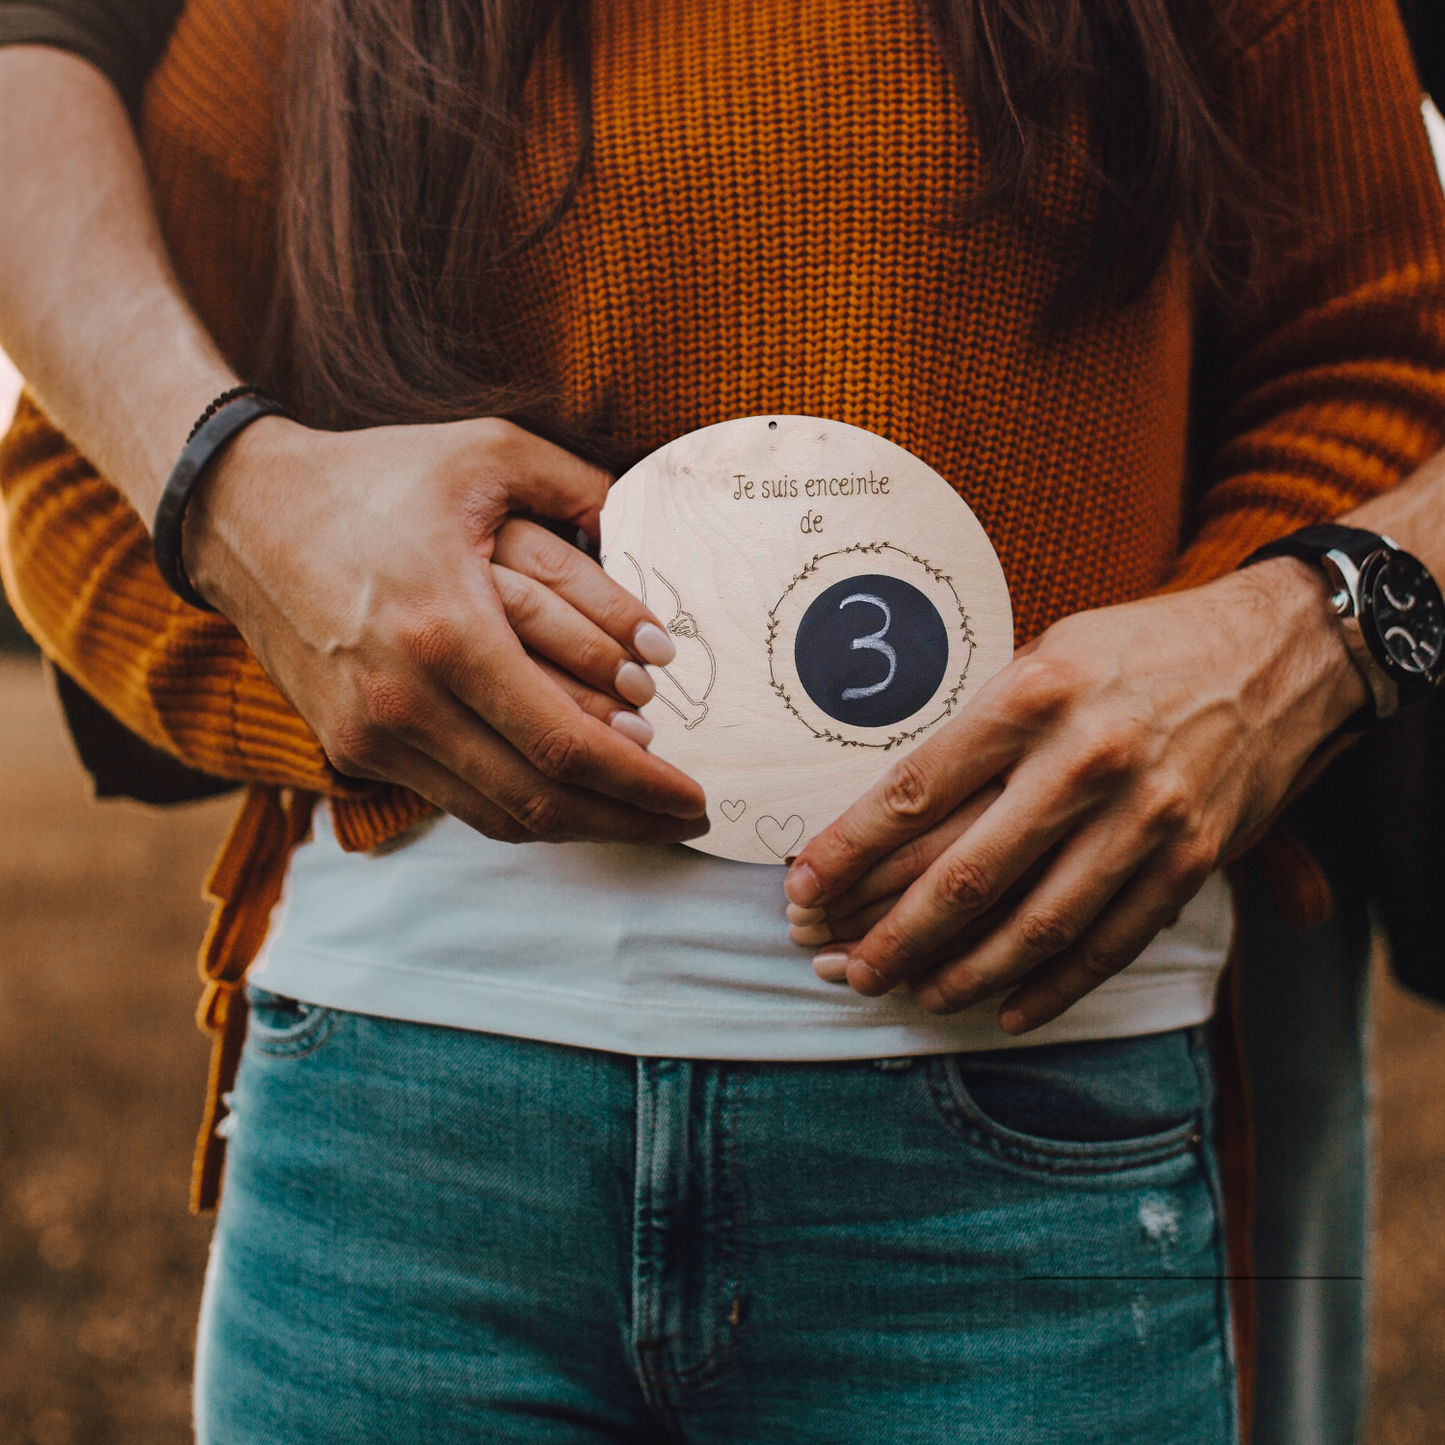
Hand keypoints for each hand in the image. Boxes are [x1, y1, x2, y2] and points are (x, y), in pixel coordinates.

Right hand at [186, 414, 707, 843]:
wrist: (240, 515)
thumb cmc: (372, 477)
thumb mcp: (485, 452)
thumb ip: (580, 485)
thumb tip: (653, 522)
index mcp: (447, 633)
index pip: (566, 746)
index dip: (642, 785)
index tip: (696, 796)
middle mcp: (405, 702)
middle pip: (540, 800)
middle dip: (627, 820)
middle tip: (686, 820)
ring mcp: (372, 735)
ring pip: (499, 816)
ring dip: (580, 825)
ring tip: (641, 817)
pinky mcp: (353, 749)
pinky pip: (458, 800)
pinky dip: (523, 807)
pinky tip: (570, 795)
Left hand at [783, 561, 1366, 1031]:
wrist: (1282, 650)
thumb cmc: (1141, 648)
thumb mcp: (1049, 651)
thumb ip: (982, 726)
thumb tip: (899, 802)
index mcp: (1034, 694)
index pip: (915, 790)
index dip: (849, 849)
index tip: (801, 887)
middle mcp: (1085, 758)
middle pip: (965, 872)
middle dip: (891, 932)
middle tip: (841, 968)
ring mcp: (1146, 815)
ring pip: (1035, 923)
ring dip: (963, 972)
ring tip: (913, 993)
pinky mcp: (1192, 858)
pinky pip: (1111, 942)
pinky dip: (1054, 988)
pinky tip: (1007, 1010)